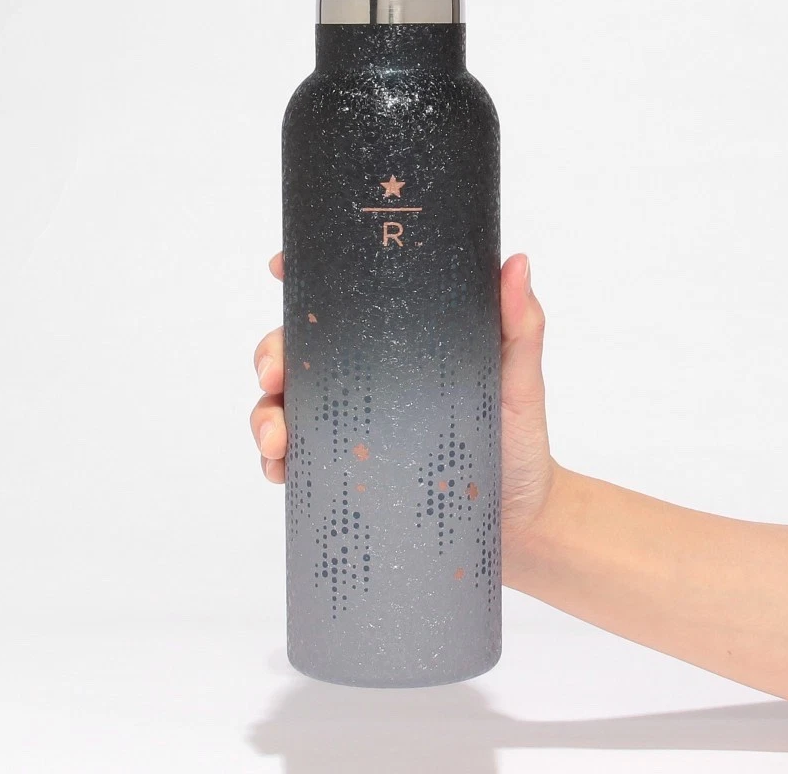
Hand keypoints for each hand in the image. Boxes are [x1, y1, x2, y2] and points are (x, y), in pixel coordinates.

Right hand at [249, 252, 561, 584]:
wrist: (522, 523)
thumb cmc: (520, 442)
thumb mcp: (520, 380)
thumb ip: (520, 324)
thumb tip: (517, 263)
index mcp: (398, 346)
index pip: (344, 305)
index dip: (305, 280)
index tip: (280, 268)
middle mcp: (365, 382)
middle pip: (299, 352)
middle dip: (270, 353)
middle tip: (273, 372)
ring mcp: (350, 428)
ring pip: (284, 406)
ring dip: (265, 415)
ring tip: (276, 438)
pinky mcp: (344, 474)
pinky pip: (296, 464)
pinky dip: (276, 464)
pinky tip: (281, 470)